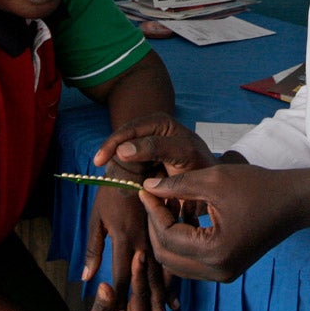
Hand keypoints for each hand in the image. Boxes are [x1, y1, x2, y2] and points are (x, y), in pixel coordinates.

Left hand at [83, 178, 172, 310]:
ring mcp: (158, 235)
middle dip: (149, 304)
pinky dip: (174, 275)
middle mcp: (145, 240)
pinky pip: (172, 256)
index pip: (125, 277)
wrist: (136, 164)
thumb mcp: (96, 219)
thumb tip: (86, 278)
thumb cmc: (110, 191)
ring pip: (164, 271)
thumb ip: (93, 250)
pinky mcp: (167, 228)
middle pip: (148, 280)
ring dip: (164, 294)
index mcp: (125, 238)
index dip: (123, 298)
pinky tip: (176, 289)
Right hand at [93, 113, 216, 177]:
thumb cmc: (201, 165)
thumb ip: (156, 148)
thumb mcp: (184, 153)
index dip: (112, 145)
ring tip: (138, 184)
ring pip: (119, 162)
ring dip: (124, 176)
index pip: (128, 130)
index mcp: (159, 122)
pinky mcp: (140, 166)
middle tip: (126, 181)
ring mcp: (143, 149)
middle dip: (119, 165)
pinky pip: (125, 174)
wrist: (210, 183)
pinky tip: (139, 188)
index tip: (99, 162)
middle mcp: (148, 132)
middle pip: (120, 147)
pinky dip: (127, 183)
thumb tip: (122, 150)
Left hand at [136, 164, 307, 282]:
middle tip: (153, 197)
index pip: (167, 237)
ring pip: (177, 262)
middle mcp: (218, 271)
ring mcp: (223, 274)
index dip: (153, 212)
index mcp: (216, 251)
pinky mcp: (227, 269)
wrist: (293, 201)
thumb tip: (147, 186)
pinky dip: (182, 242)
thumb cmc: (258, 187)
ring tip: (167, 205)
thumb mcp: (214, 180)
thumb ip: (177, 185)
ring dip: (167, 236)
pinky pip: (192, 262)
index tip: (146, 190)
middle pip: (167, 256)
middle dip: (155, 226)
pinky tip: (184, 216)